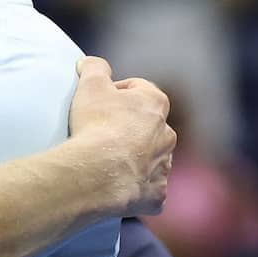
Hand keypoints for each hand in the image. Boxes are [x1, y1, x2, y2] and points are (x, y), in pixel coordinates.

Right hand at [69, 57, 174, 216]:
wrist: (98, 172)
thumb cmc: (96, 125)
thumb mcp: (90, 84)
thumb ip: (94, 67)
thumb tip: (90, 63)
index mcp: (156, 103)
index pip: (137, 89)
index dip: (115, 92)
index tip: (97, 102)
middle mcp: (167, 134)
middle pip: (147, 126)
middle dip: (128, 128)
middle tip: (101, 133)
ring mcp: (164, 166)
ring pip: (151, 158)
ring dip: (134, 158)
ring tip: (106, 161)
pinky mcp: (157, 193)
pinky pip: (149, 189)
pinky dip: (135, 187)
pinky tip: (116, 185)